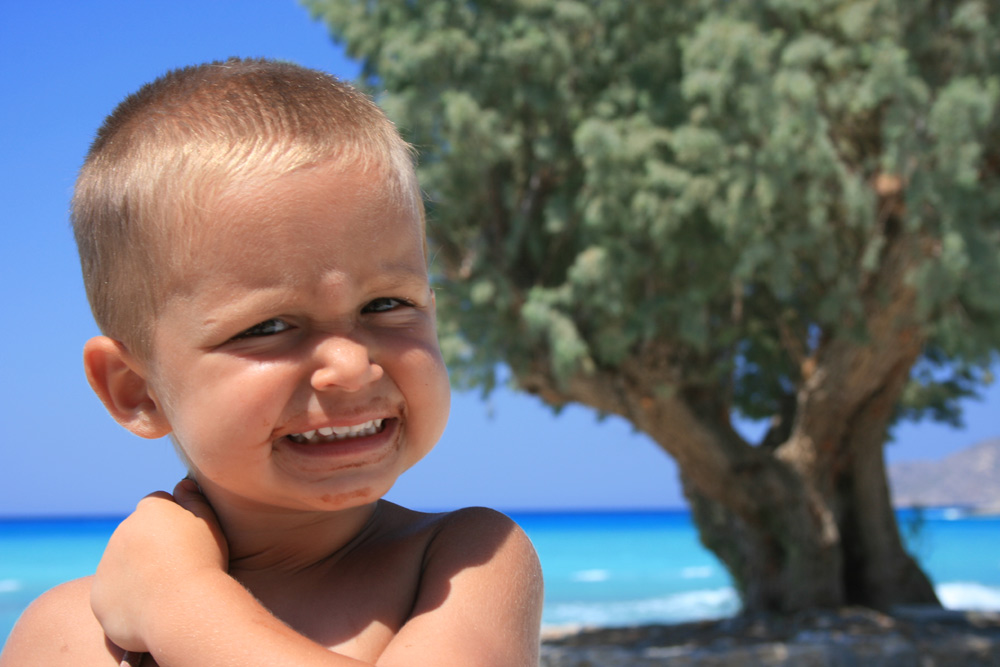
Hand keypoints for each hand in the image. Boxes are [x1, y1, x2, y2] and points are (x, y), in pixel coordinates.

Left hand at [91, 480, 227, 651]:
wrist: (183, 610)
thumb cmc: (203, 563)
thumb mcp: (208, 523)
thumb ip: (194, 500)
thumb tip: (182, 484)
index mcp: (149, 511)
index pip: (156, 505)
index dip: (171, 520)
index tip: (185, 539)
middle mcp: (122, 531)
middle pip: (136, 535)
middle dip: (150, 547)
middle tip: (176, 568)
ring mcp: (106, 565)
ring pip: (122, 565)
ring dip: (136, 573)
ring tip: (165, 592)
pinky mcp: (98, 596)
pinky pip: (113, 595)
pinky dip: (127, 600)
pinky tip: (150, 609)